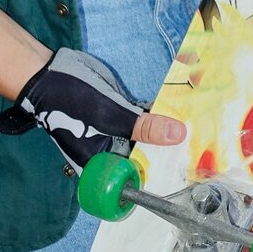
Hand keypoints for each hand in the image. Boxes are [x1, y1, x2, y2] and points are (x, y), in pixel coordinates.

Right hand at [0, 47, 184, 171]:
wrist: (50, 73)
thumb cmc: (71, 103)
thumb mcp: (109, 117)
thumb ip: (142, 128)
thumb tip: (178, 135)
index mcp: (105, 167)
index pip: (138, 178)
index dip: (163, 172)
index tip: (190, 165)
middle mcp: (113, 153)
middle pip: (148, 156)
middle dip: (170, 149)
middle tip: (202, 142)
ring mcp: (118, 131)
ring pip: (149, 134)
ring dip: (167, 128)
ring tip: (200, 123)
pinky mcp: (122, 110)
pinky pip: (145, 116)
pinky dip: (158, 112)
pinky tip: (180, 105)